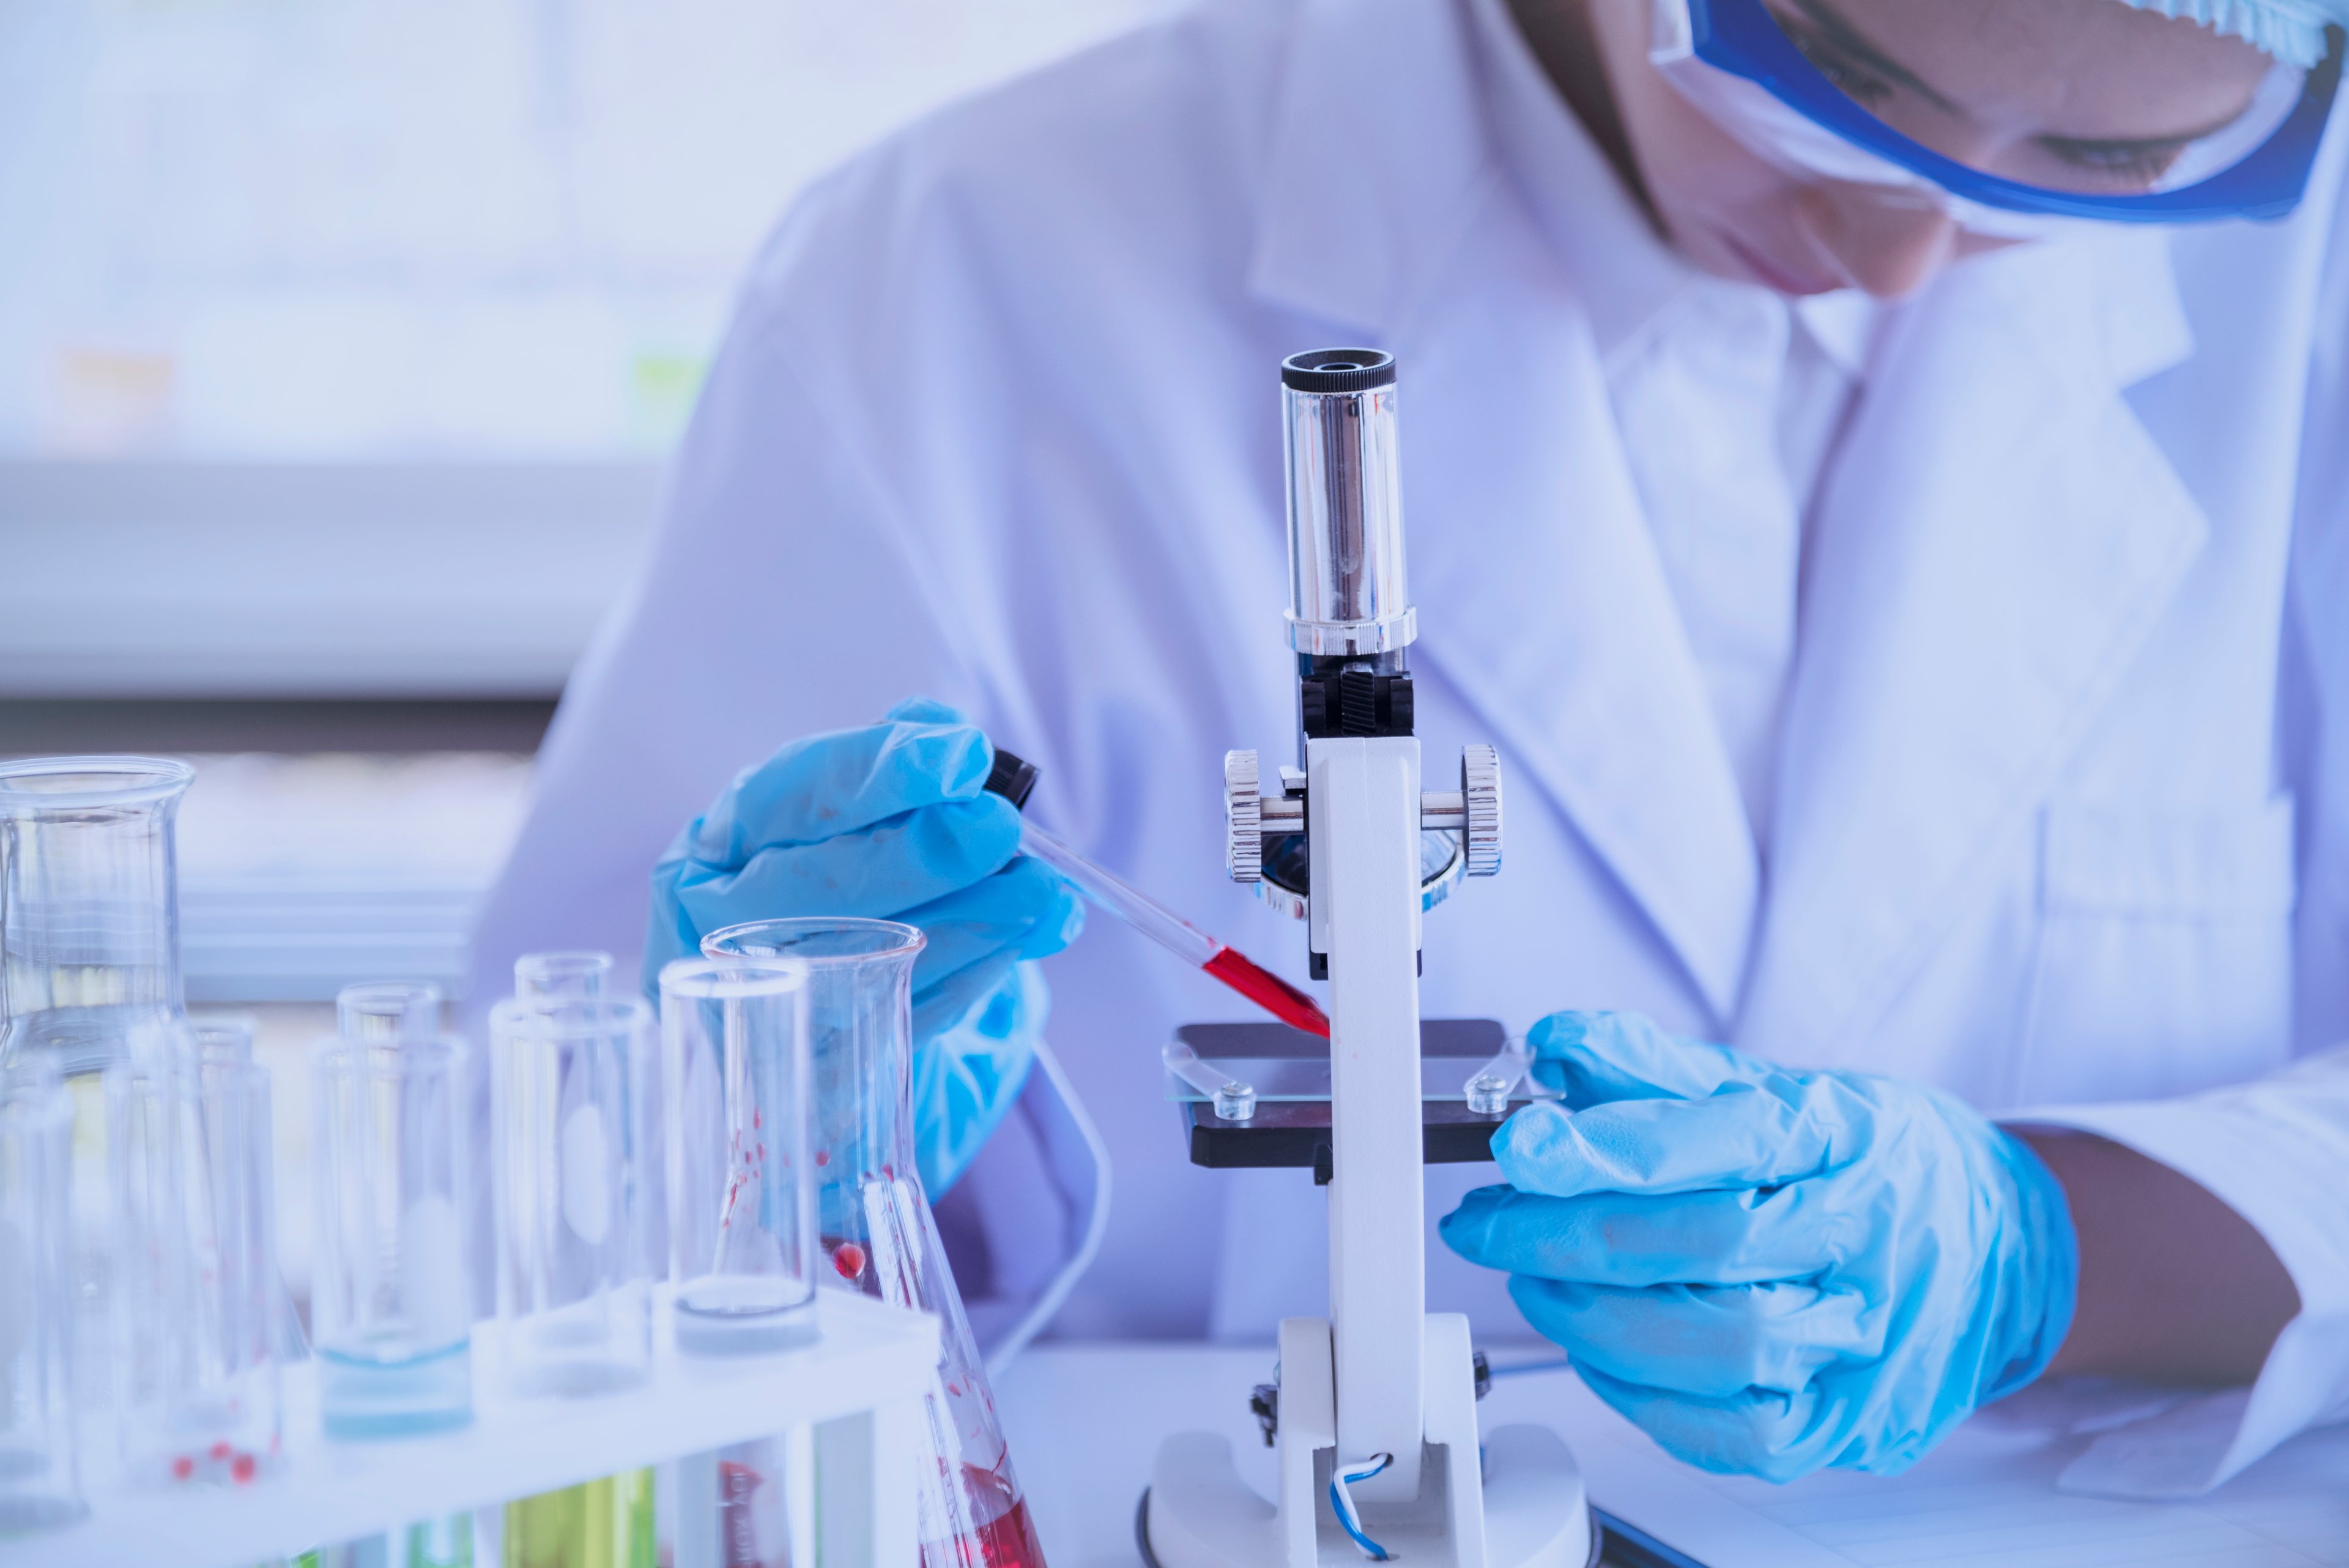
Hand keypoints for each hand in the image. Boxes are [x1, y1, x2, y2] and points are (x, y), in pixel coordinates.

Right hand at [646, 697, 1083, 1189]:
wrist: (815, 987)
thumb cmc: (837, 876)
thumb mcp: (854, 810)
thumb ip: (896, 763)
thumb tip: (950, 742)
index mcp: (725, 839)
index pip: (798, 793)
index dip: (882, 771)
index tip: (965, 756)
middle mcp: (721, 921)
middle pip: (819, 886)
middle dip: (923, 852)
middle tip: (1003, 827)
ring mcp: (762, 1002)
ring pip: (869, 958)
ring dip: (974, 919)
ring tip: (1044, 890)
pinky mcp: (815, 1070)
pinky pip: (903, 1017)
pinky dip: (975, 973)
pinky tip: (1022, 939)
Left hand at [1440, 1011, 2076, 1480]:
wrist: (2001, 1249)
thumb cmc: (1875, 1164)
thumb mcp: (1779, 1089)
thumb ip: (1659, 1070)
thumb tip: (1556, 1045)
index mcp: (1848, 1137)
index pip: (1719, 1142)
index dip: (1606, 1147)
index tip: (1520, 1148)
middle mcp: (1871, 1238)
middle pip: (1707, 1248)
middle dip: (1571, 1236)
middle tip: (1490, 1224)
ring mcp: (1874, 1341)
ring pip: (1720, 1348)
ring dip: (1597, 1320)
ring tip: (1537, 1281)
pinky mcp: (1858, 1424)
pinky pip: (1735, 1434)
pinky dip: (1645, 1396)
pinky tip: (1599, 1350)